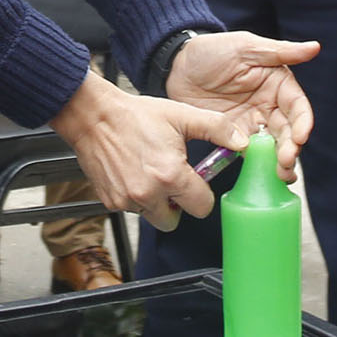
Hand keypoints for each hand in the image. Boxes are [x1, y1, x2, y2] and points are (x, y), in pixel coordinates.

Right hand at [47, 75, 257, 231]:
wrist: (93, 116)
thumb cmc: (135, 116)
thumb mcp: (181, 115)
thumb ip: (217, 128)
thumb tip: (242, 142)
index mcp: (171, 175)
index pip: (202, 207)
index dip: (202, 194)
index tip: (195, 181)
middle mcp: (149, 193)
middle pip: (176, 221)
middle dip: (178, 205)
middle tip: (172, 181)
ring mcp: (128, 200)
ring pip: (153, 216)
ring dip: (156, 202)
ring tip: (150, 174)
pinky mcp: (111, 202)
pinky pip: (132, 210)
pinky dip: (135, 198)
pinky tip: (132, 174)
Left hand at [162, 32, 317, 173]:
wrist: (176, 66)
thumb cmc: (212, 50)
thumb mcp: (245, 46)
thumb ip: (280, 51)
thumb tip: (314, 47)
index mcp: (277, 84)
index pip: (297, 107)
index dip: (302, 122)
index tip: (300, 137)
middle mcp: (269, 106)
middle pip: (288, 131)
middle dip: (291, 148)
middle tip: (286, 162)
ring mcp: (251, 123)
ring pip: (273, 146)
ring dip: (280, 162)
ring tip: (282, 175)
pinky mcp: (233, 136)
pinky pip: (249, 154)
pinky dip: (259, 166)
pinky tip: (263, 177)